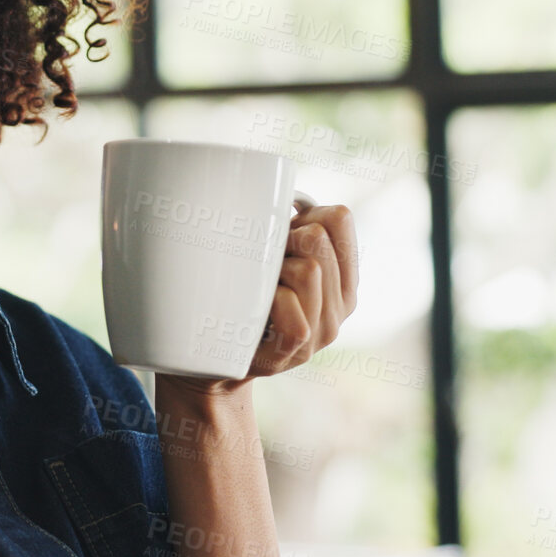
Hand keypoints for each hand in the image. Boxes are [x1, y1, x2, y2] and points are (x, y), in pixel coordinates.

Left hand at [159, 197, 361, 396]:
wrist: (213, 363)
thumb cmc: (239, 303)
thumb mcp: (270, 263)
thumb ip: (285, 233)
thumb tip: (277, 192)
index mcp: (342, 279)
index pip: (340, 217)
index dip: (302, 213)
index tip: (279, 236)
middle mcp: (342, 306)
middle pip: (317, 237)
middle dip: (280, 240)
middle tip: (260, 267)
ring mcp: (323, 331)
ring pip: (308, 268)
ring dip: (271, 271)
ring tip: (256, 292)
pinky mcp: (298, 349)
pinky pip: (288, 301)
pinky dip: (267, 300)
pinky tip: (253, 313)